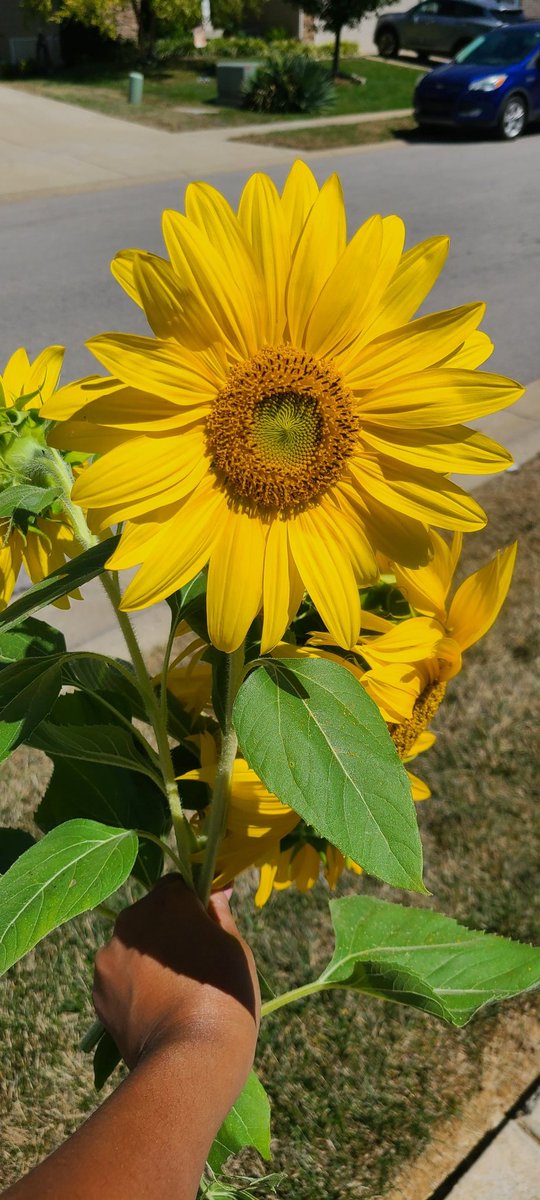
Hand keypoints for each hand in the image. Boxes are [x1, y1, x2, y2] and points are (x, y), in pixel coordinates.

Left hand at [93, 877, 259, 1088]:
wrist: (190, 1060)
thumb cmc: (225, 996)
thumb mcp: (235, 948)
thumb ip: (219, 914)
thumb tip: (215, 892)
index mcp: (167, 901)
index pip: (177, 886)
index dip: (193, 904)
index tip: (206, 927)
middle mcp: (131, 920)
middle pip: (149, 914)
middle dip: (166, 931)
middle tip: (192, 964)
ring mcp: (109, 956)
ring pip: (130, 946)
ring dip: (146, 958)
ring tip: (172, 992)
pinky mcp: (97, 991)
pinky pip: (117, 977)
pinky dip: (131, 986)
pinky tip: (154, 1008)